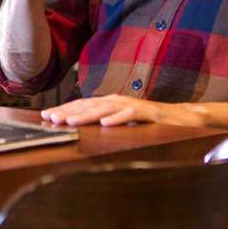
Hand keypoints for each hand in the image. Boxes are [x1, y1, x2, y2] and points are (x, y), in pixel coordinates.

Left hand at [42, 94, 210, 127]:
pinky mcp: (148, 112)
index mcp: (109, 103)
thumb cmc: (149, 121)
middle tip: (50, 119)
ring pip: (105, 109)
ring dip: (86, 115)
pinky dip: (118, 118)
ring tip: (70, 122)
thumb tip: (78, 128)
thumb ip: (103, 122)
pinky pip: (131, 114)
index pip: (81, 105)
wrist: (182, 117)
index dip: (63, 110)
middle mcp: (117, 100)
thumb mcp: (121, 121)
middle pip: (88, 105)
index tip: (45, 116)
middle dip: (67, 112)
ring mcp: (132, 104)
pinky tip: (105, 124)